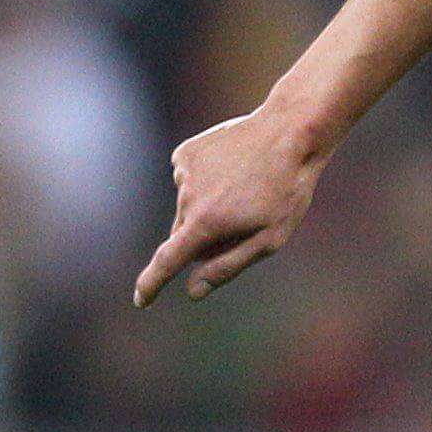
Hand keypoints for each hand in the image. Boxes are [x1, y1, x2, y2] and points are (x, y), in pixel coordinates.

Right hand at [134, 106, 320, 307]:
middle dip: (205, 237)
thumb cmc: (287, 190)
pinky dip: (206, 181)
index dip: (152, 284)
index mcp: (206, 223)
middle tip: (246, 219)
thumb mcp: (269, 238)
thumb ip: (227, 266)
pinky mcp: (185, 153)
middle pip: (184, 234)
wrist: (290, 131)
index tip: (141, 300)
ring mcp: (183, 171)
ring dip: (209, 206)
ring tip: (245, 186)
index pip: (168, 261)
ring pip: (188, 206)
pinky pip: (189, 180)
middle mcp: (187, 197)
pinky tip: (233, 169)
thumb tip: (193, 291)